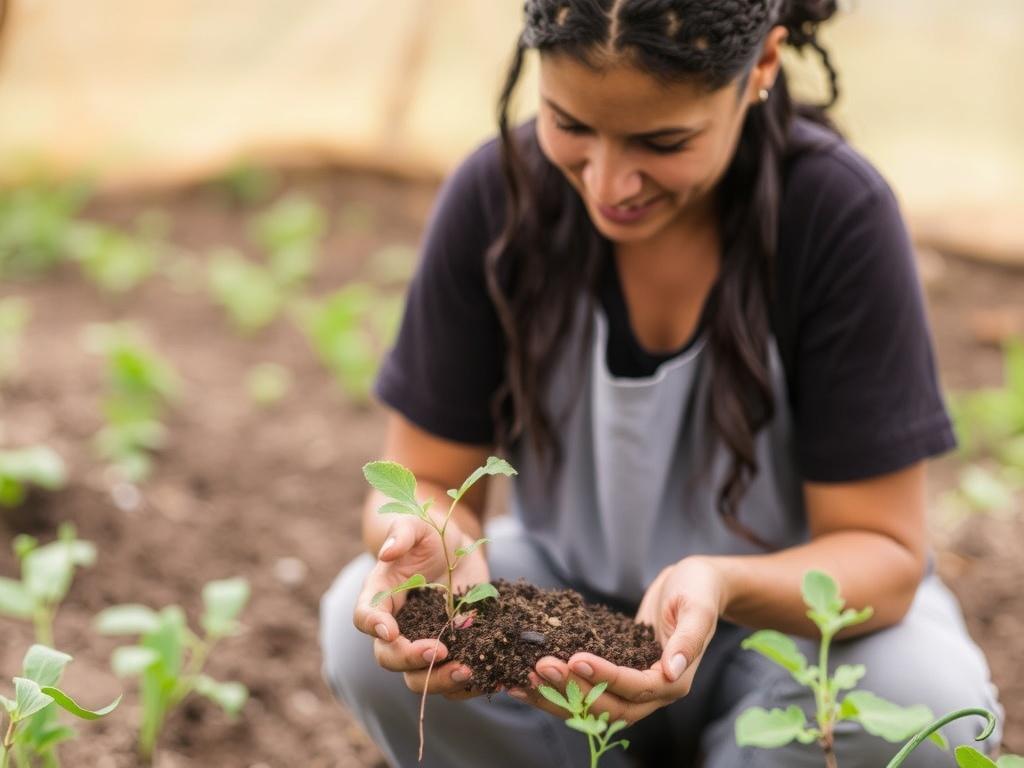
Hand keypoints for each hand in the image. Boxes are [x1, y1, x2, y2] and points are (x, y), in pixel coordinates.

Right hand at [353, 513, 491, 698]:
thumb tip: (387, 552)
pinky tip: (487, 677)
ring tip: (467, 671)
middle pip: (388, 656)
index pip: (364, 617)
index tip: (390, 631)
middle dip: (410, 659)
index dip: (373, 627)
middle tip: (440, 651)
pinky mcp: (451, 650)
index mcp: (381, 596)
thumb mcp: (418, 525)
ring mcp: (422, 641)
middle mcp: (396, 626)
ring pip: (417, 678)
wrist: (458, 549)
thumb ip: (402, 533)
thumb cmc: (430, 535)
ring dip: (439, 681)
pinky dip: (465, 685)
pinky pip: (449, 678)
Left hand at [515, 557, 725, 723]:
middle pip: (608, 705)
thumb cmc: (698, 590)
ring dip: (557, 695)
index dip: (605, 676)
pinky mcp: (616, 673)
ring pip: (592, 704)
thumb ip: (687, 640)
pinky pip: (586, 686)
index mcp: (674, 679)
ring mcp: (632, 685)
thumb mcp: (697, 608)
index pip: (635, 687)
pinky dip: (558, 685)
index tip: (575, 658)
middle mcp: (653, 691)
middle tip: (540, 666)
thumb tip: (671, 670)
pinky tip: (528, 676)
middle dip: (573, 689)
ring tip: (523, 679)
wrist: (694, 584)